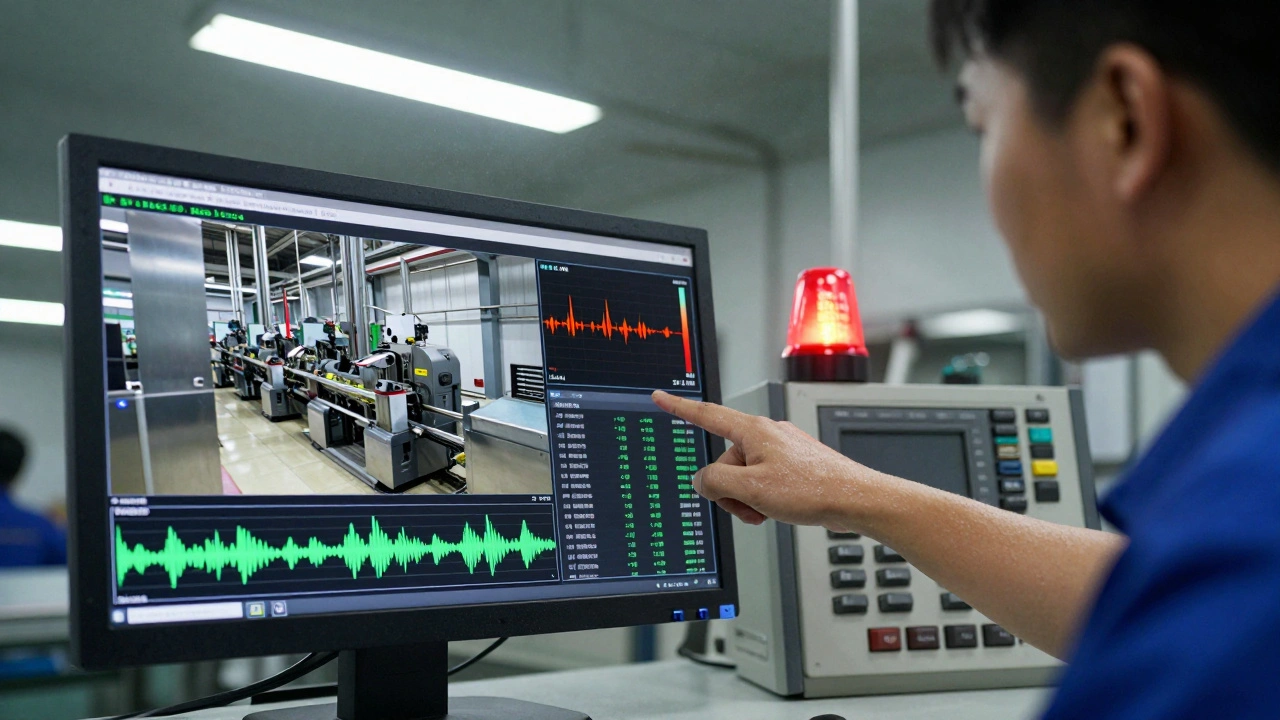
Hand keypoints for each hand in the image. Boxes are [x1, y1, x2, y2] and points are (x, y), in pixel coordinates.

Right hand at [652, 390, 891, 531]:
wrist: (855, 499)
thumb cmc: (813, 489)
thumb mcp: (751, 489)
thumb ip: (716, 481)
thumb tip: (702, 480)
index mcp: (753, 431)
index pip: (706, 415)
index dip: (680, 408)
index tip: (662, 397)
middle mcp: (767, 434)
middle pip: (725, 461)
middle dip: (729, 489)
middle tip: (748, 506)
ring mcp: (782, 449)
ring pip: (745, 475)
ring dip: (747, 497)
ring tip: (767, 511)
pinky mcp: (794, 465)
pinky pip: (764, 481)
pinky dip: (764, 498)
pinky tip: (778, 510)